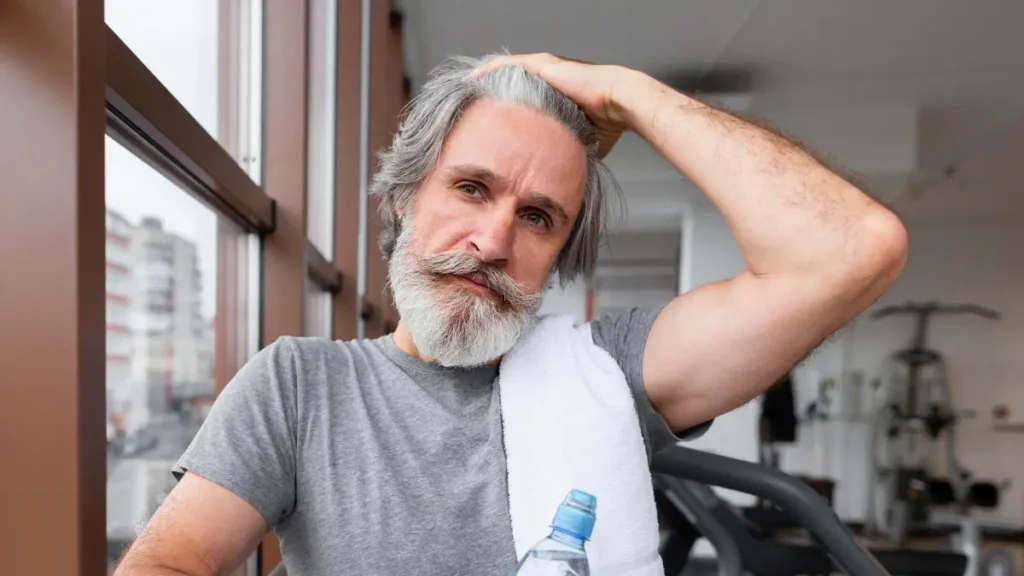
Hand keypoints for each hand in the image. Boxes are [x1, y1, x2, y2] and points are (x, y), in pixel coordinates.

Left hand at [471, 53, 643, 158]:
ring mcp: (544, 69)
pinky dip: (490, 69)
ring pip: (506, 71)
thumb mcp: (580, 140)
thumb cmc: (608, 123)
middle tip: (471, 109)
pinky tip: (475, 77)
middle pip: (511, 84)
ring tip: (467, 92)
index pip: (522, 99)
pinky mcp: (543, 64)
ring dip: (486, 80)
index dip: (505, 109)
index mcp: (555, 95)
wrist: (619, 103)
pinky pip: (508, 64)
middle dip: (491, 95)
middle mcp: (547, 78)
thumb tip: (561, 176)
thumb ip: (567, 151)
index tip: (489, 123)